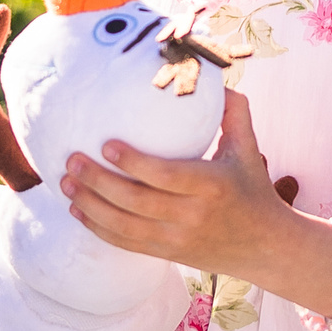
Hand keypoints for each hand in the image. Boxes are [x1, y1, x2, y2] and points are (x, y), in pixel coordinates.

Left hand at [63, 90, 289, 278]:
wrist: (266, 247)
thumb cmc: (253, 189)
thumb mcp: (249, 148)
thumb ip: (234, 111)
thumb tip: (212, 76)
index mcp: (212, 184)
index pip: (166, 176)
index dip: (133, 163)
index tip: (106, 144)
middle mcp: (193, 215)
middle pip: (137, 202)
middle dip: (99, 182)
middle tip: (71, 160)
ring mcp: (178, 239)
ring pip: (125, 226)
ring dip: (90, 205)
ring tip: (65, 182)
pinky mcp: (168, 254)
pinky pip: (126, 243)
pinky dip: (98, 228)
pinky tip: (77, 210)